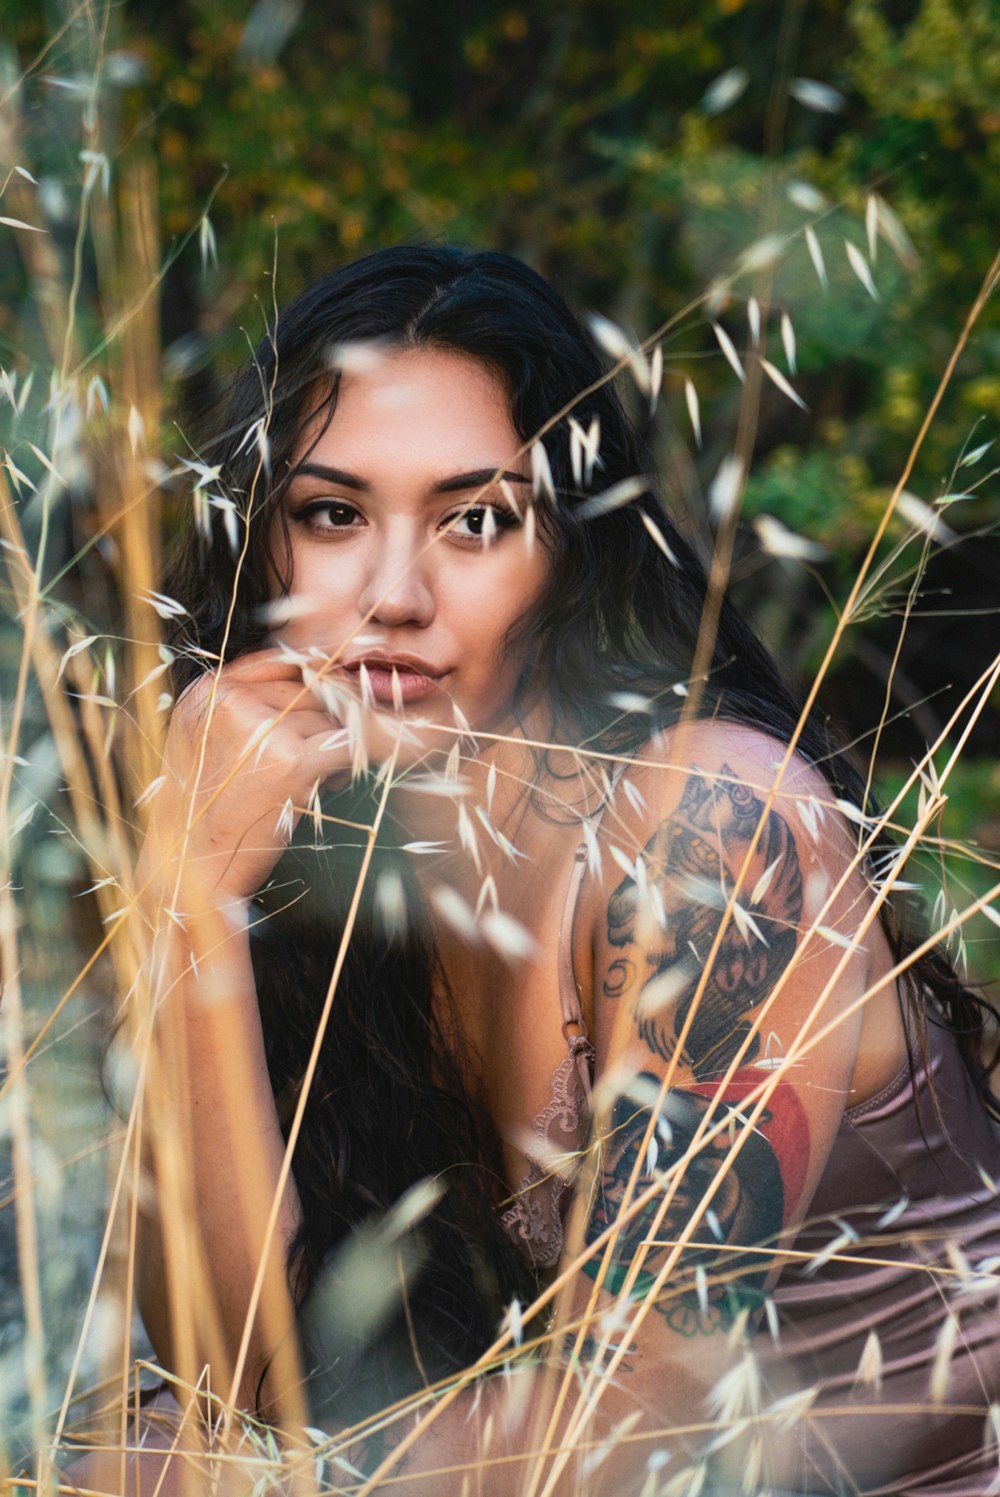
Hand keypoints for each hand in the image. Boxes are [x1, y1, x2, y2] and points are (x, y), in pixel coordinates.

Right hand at [135, 649, 417, 905]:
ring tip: (316, 780)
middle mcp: (230, 701)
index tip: (330, 695)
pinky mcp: (291, 762)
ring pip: (331, 720)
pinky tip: (342, 780)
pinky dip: (356, 763)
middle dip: (323, 722)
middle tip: (318, 758)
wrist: (192, 870)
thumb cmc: (204, 810)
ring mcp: (262, 729)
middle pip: (310, 690)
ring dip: (335, 748)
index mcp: (207, 692)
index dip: (310, 680)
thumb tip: (307, 676)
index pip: (279, 662)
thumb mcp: (202, 743)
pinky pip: (350, 746)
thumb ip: (240, 707)